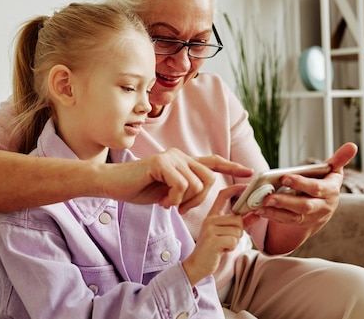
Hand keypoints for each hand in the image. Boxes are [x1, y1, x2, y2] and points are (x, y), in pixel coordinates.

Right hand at [104, 149, 253, 212]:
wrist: (113, 184)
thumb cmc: (138, 188)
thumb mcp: (167, 190)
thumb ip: (185, 188)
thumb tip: (202, 192)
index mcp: (183, 161)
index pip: (213, 161)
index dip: (232, 166)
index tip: (250, 172)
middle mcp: (180, 156)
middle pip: (209, 179)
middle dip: (199, 200)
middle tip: (180, 208)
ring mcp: (171, 157)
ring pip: (196, 185)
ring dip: (183, 202)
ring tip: (166, 204)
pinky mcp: (162, 163)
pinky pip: (181, 186)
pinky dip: (173, 200)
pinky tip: (161, 202)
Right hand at [182, 184, 246, 285]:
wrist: (197, 265)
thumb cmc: (213, 249)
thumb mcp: (226, 233)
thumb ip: (241, 224)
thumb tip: (257, 215)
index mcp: (212, 215)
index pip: (223, 195)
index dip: (235, 188)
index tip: (247, 186)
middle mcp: (209, 219)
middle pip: (237, 219)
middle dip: (238, 232)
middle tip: (227, 240)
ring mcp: (209, 229)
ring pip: (237, 230)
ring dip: (234, 241)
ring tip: (223, 245)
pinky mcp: (212, 240)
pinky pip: (233, 241)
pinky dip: (231, 248)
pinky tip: (221, 250)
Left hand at [258, 142, 356, 253]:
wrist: (325, 207)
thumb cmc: (325, 182)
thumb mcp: (333, 171)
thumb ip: (339, 159)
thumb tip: (352, 145)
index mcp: (331, 191)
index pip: (316, 188)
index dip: (301, 184)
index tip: (284, 177)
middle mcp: (323, 207)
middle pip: (304, 205)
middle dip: (286, 201)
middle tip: (268, 196)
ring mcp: (312, 217)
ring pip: (294, 216)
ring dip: (276, 211)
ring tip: (261, 203)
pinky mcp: (302, 224)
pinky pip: (286, 222)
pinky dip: (273, 216)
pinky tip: (260, 210)